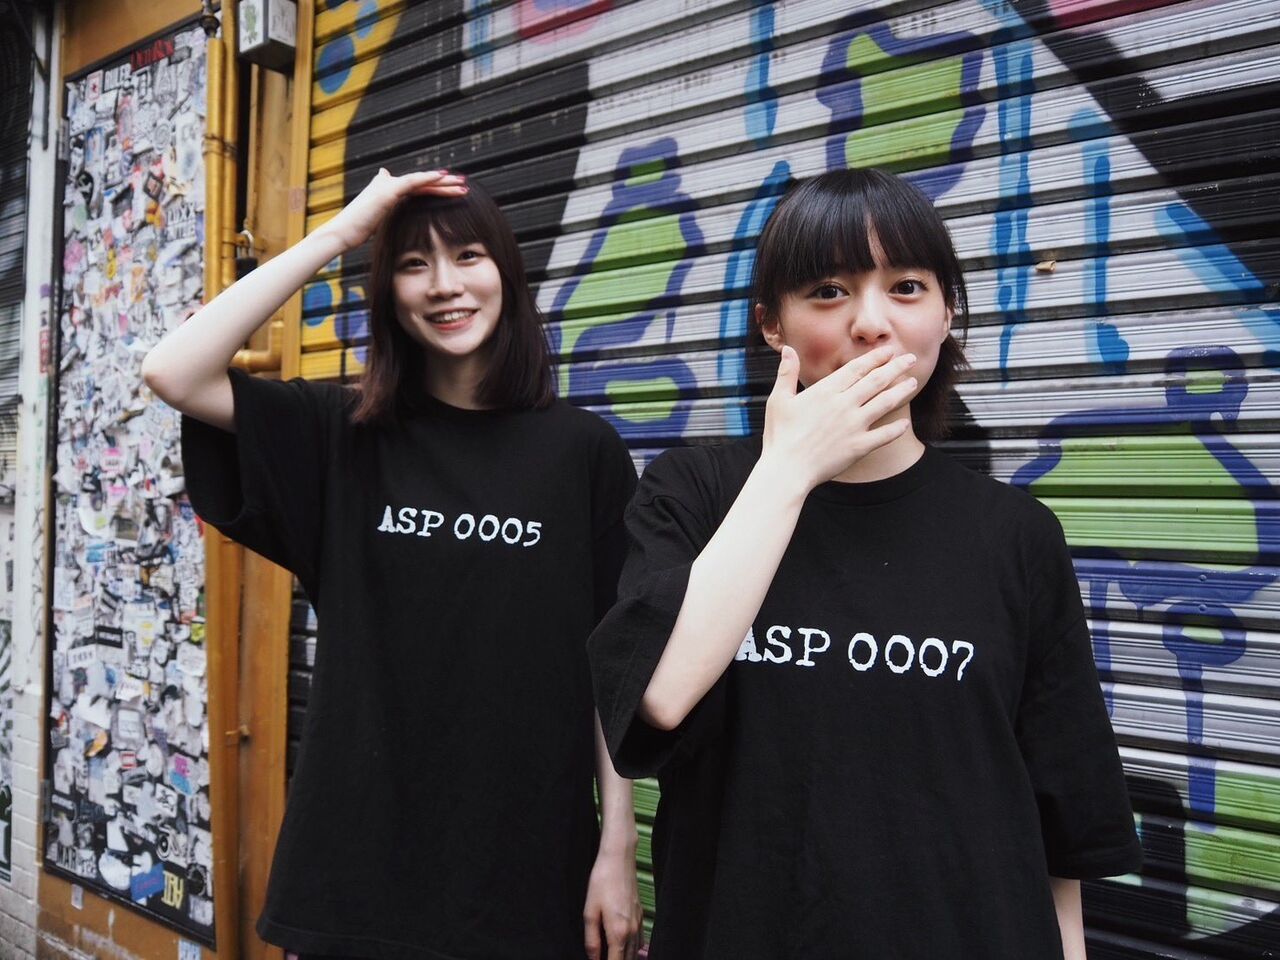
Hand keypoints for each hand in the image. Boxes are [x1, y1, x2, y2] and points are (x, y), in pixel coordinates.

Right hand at [317, 168, 467, 249]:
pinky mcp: (387, 191)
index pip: (419, 190)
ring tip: (462, 183)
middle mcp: (390, 184)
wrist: (343, 232)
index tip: (454, 192)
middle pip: (424, 184)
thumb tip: (390, 215)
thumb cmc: (358, 230)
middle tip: (464, 184)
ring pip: (422, 181)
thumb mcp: (377, 221)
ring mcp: (389, 186)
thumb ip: (387, 214)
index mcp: (391, 192)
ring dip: (443, 181)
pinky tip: (442, 176)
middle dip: (446, 184)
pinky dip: (427, 177)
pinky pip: (412, 181)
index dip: (437, 190)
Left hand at [583, 846, 642, 959]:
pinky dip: (632, 949)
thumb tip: (593, 958)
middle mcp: (632, 931)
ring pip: (635, 953)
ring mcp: (639, 923)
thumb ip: (591, 939)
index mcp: (618, 932)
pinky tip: (622, 946)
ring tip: (611, 955)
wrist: (619, 859)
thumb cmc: (602, 882)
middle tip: (602, 958)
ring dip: (624, 958)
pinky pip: (639, 941)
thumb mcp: (590, 912)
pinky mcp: (641, 915)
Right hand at [761, 345, 917, 492]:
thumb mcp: (778, 400)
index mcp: (825, 391)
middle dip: (896, 367)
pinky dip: (896, 429)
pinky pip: (883, 436)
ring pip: (885, 403)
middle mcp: (843, 405)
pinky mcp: (858, 447)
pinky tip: (905, 423)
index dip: (875, 358)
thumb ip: (787, 372)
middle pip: (876, 381)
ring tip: (914, 383)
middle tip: (911, 358)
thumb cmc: (779, 435)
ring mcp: (853, 426)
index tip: (889, 350)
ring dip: (901, 391)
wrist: (787, 469)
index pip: (856, 368)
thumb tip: (788, 349)